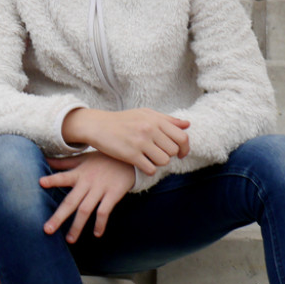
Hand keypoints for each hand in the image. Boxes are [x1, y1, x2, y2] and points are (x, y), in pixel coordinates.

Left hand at [40, 152, 134, 242]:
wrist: (129, 159)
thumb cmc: (102, 159)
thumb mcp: (82, 159)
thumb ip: (64, 162)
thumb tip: (44, 160)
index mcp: (78, 174)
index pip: (63, 177)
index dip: (53, 179)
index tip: (40, 183)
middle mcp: (87, 182)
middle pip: (71, 202)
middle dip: (59, 216)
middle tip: (47, 230)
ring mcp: (100, 189)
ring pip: (85, 210)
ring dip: (77, 226)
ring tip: (70, 240)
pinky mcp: (113, 195)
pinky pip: (105, 212)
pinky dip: (100, 223)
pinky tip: (96, 234)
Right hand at [62, 107, 189, 175]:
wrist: (97, 125)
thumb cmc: (122, 120)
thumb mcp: (144, 114)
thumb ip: (167, 120)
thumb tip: (187, 125)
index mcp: (155, 120)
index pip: (182, 137)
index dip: (185, 148)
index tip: (180, 153)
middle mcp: (149, 130)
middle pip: (173, 151)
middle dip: (168, 155)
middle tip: (158, 153)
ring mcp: (140, 143)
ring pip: (164, 161)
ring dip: (158, 163)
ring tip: (149, 158)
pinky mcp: (130, 155)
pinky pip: (150, 169)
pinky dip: (148, 169)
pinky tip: (141, 164)